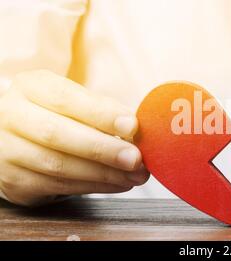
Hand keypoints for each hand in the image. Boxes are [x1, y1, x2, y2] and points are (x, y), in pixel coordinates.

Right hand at [0, 70, 148, 205]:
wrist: (18, 141)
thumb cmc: (58, 116)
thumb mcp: (74, 102)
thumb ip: (101, 110)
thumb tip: (134, 129)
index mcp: (30, 87)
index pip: (65, 98)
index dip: (100, 113)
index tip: (132, 126)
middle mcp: (11, 116)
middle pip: (56, 134)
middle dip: (102, 148)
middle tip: (135, 158)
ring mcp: (7, 151)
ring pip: (58, 165)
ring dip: (104, 173)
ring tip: (135, 174)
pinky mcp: (14, 181)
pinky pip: (58, 186)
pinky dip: (94, 186)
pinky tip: (118, 183)